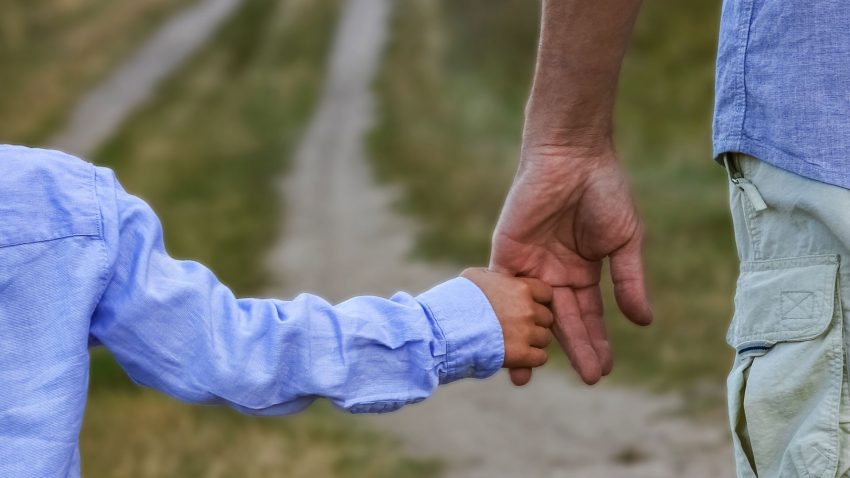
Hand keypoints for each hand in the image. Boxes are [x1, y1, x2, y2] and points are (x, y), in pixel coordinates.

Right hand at [461, 267, 553, 370]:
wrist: (445, 328)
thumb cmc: (455, 300)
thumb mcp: (475, 277)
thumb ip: (494, 277)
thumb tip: (497, 278)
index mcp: (520, 288)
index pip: (546, 293)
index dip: (536, 301)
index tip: (524, 307)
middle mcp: (527, 309)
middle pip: (546, 317)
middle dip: (534, 322)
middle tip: (515, 327)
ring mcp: (525, 332)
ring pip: (544, 338)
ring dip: (532, 342)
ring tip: (511, 342)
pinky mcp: (520, 354)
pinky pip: (539, 358)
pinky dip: (530, 359)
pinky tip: (515, 357)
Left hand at [490, 145, 651, 385]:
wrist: (572, 157)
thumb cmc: (604, 192)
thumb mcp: (624, 241)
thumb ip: (628, 281)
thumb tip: (643, 322)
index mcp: (583, 272)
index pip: (589, 315)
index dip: (596, 342)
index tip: (603, 370)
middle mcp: (554, 274)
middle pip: (562, 320)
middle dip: (574, 349)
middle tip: (586, 379)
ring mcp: (529, 266)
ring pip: (530, 313)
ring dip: (528, 341)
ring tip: (527, 373)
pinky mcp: (506, 255)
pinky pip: (501, 291)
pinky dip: (499, 315)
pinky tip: (500, 339)